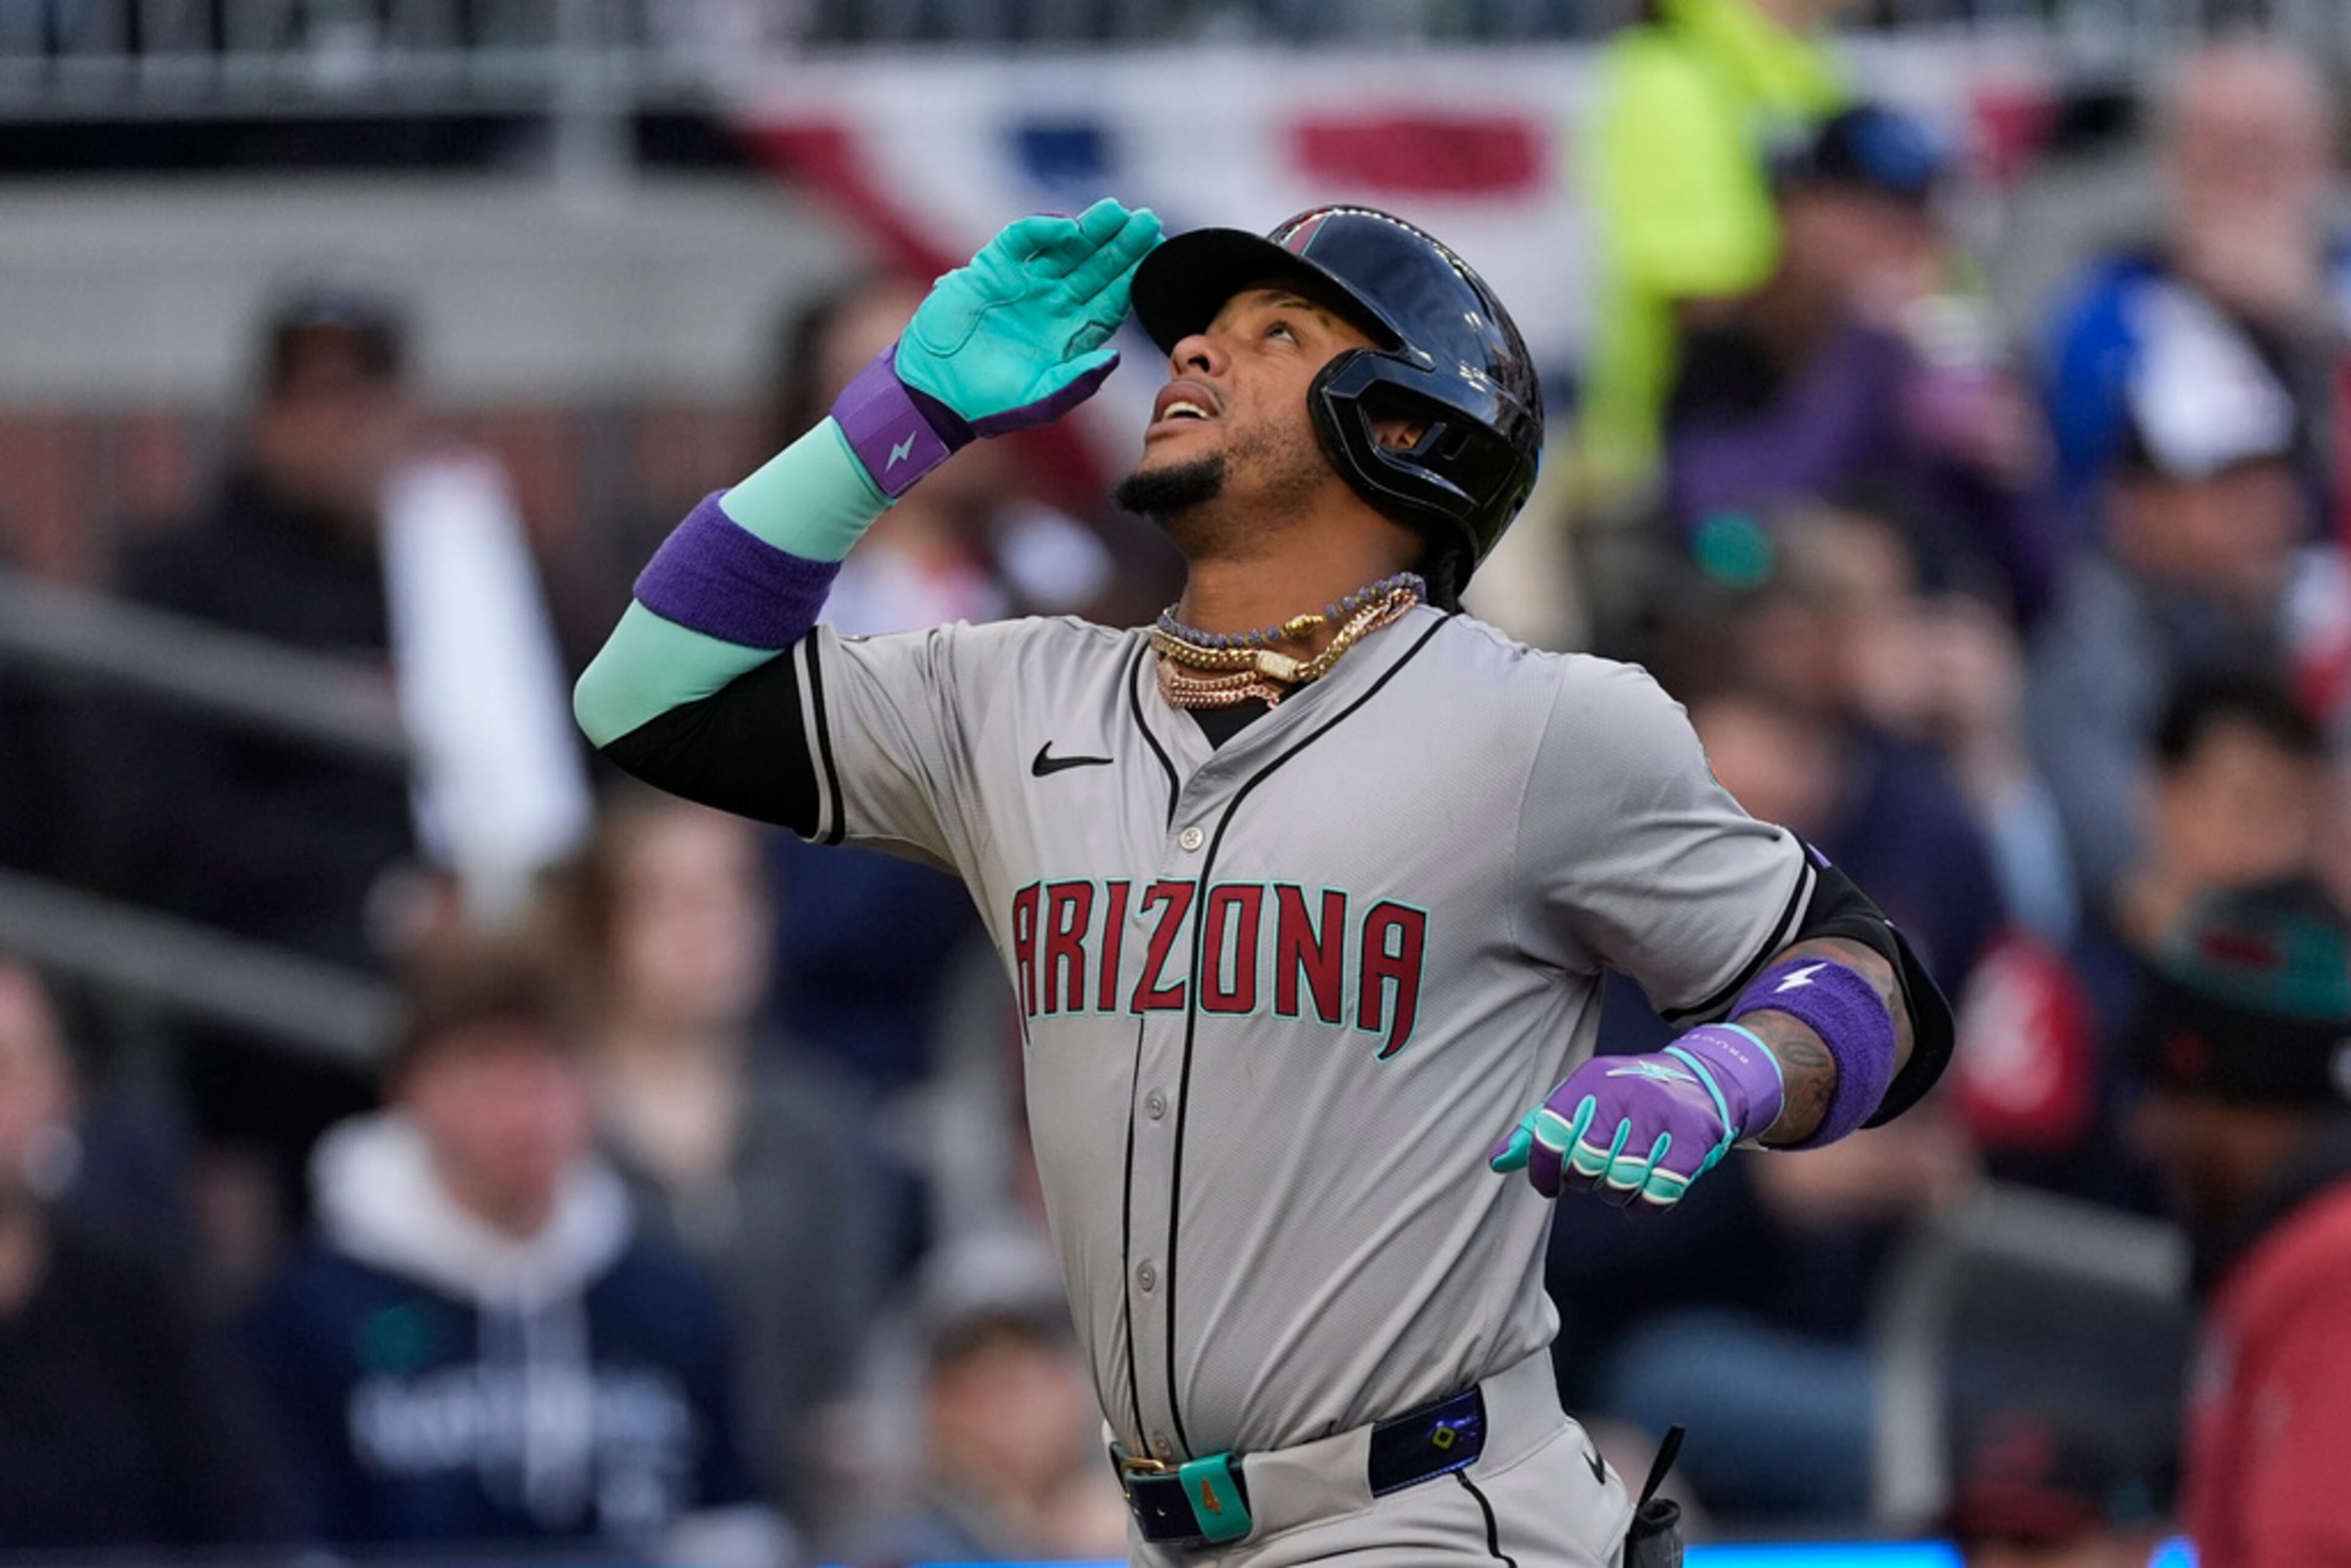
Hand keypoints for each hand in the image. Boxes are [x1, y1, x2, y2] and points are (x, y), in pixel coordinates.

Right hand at [896, 197, 1162, 433]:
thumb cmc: (991, 404)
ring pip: (1065, 249)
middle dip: (1121, 245)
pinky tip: (1067, 228)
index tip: (1158, 257)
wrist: (937, 393)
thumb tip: (1115, 357)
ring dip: (1091, 230)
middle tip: (1149, 221)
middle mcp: (1052, 304)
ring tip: (1117, 212)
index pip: (1111, 299)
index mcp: (1071, 333)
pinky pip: (1022, 241)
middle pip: (1096, 268)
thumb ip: (1080, 380)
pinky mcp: (992, 269)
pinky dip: (1042, 231)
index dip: (1134, 277)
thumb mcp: (1042, 400)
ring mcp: (1024, 284)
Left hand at [1488, 1025, 1783, 1213]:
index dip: (1543, 1169)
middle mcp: (1625, 1092)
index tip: (1550, 1185)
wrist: (1700, 1081)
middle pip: (1584, 1164)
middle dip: (1583, 1182)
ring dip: (1615, 1195)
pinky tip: (1643, 1194)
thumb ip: (1539, 1128)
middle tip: (1593, 1177)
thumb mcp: (1583, 1098)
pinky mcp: (1694, 1140)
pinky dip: (1644, 1207)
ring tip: (1621, 1179)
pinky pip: (1657, 1195)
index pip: (1550, 1132)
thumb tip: (1498, 1161)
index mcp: (1591, 1080)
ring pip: (1619, 1183)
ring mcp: (1662, 1115)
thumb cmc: (1627, 1099)